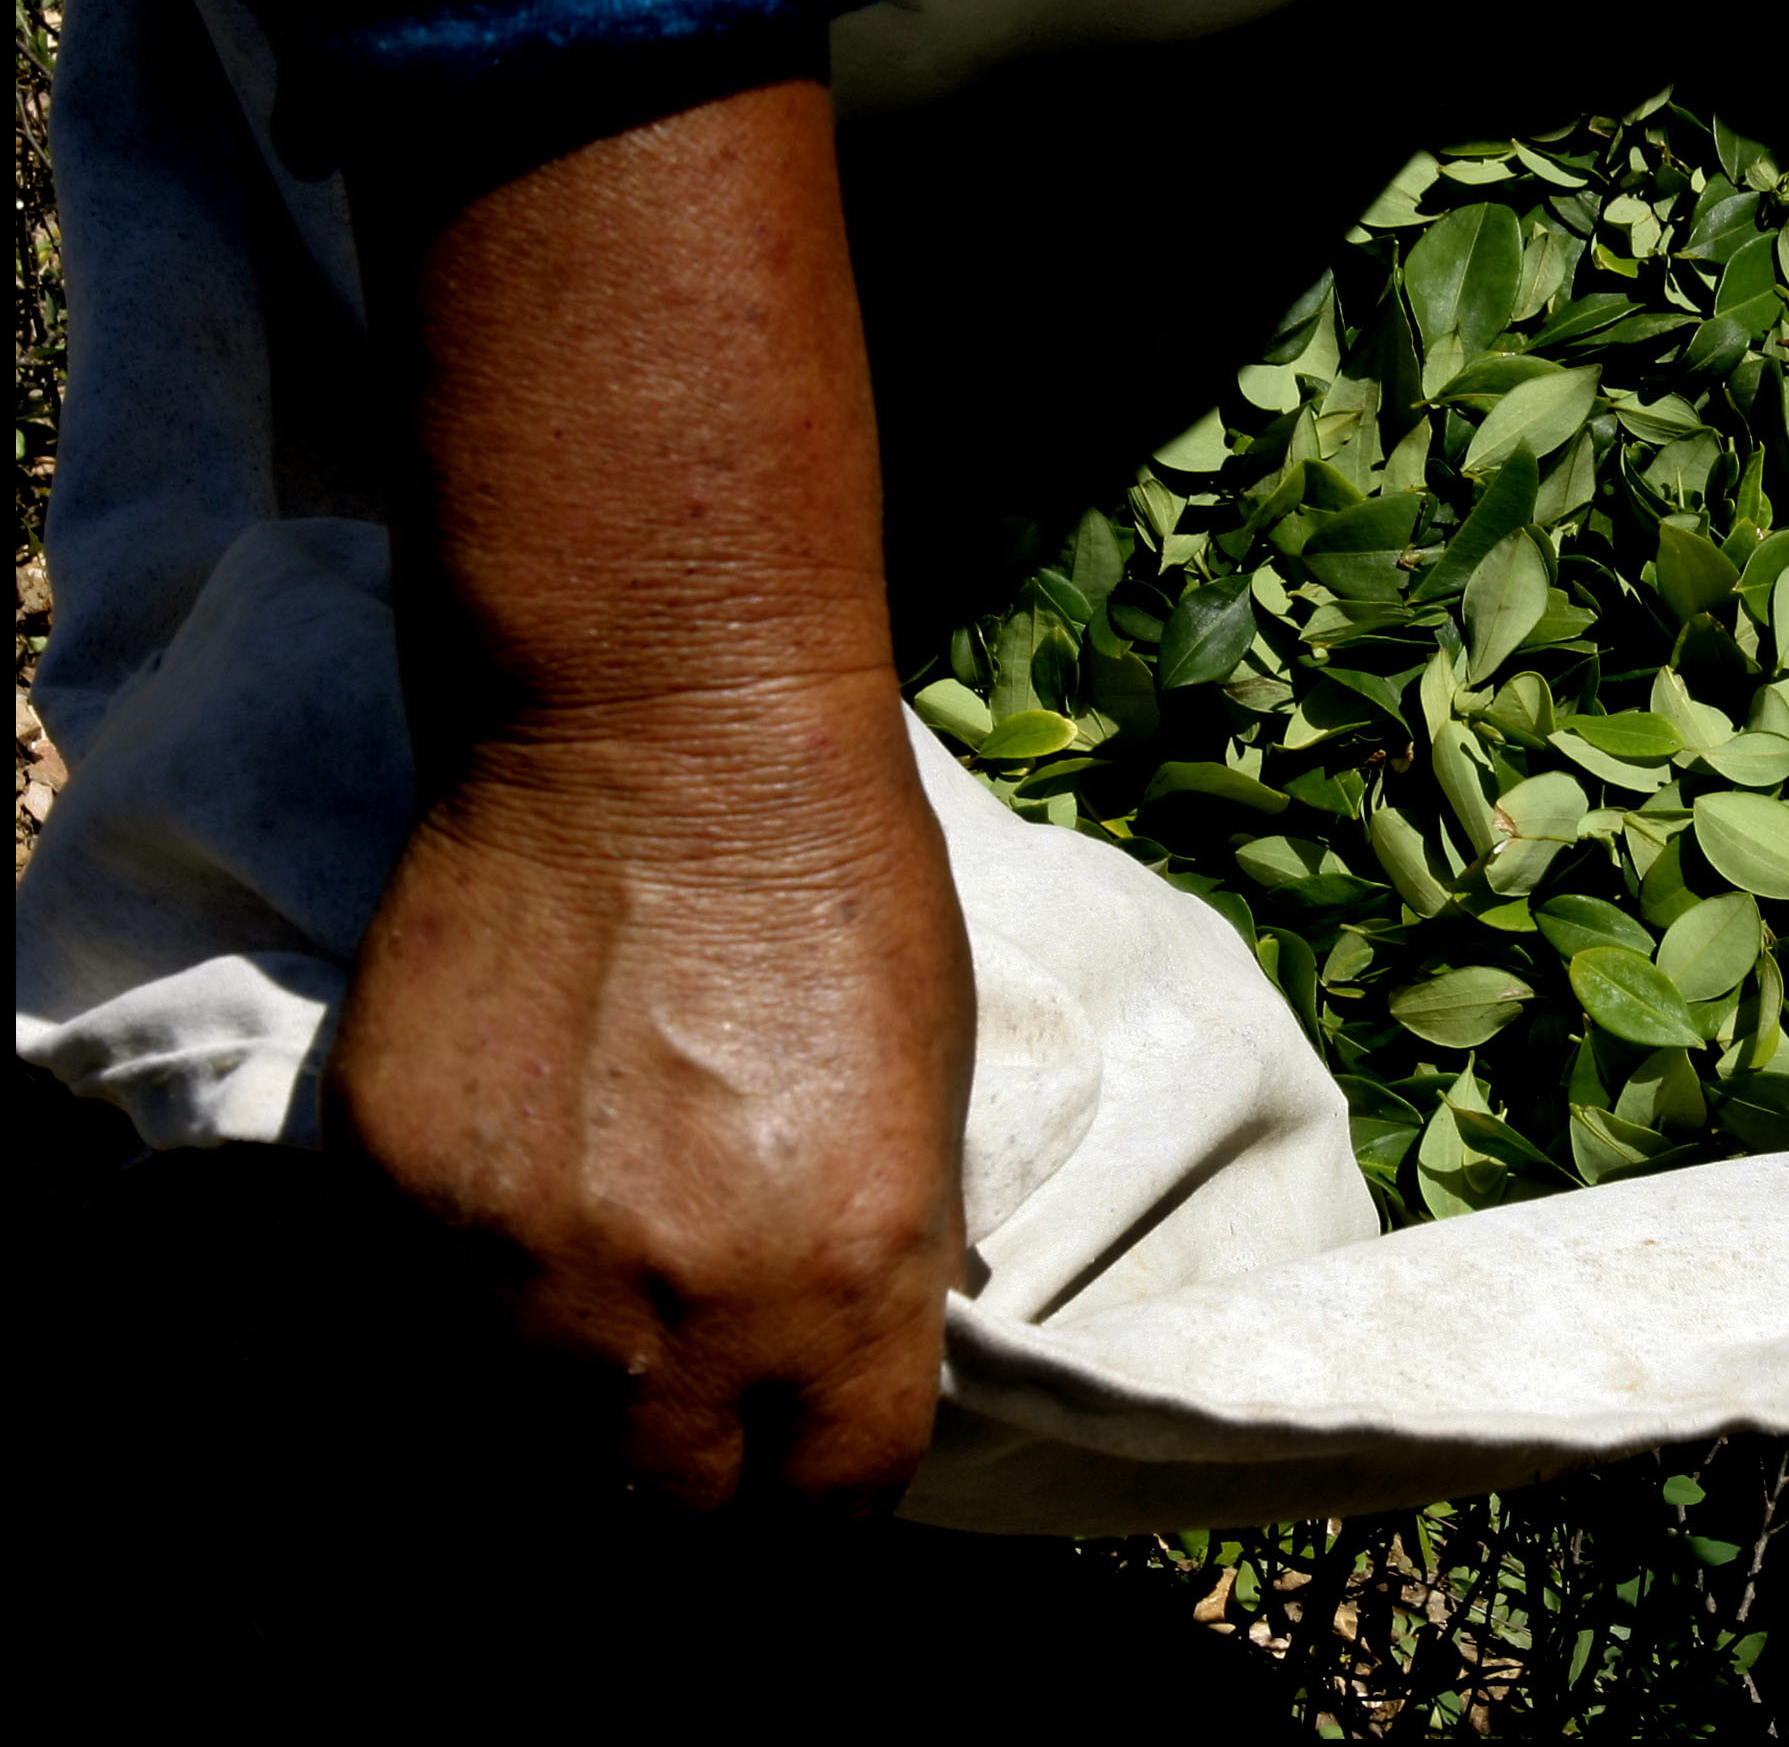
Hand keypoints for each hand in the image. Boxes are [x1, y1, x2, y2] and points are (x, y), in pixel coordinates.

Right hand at [327, 679, 973, 1511]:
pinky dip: (454, 1322)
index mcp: (851, 1283)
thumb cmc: (841, 895)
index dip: (816, 1511)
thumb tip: (824, 1373)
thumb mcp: (928, 1098)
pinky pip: (410, 1329)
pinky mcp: (394, 1193)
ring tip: (590, 1351)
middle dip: (683, 1494)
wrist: (665, 740)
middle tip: (682, 1441)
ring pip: (517, 1446)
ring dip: (556, 1422)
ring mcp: (519, 1263)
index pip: (830, 1506)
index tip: (798, 1487)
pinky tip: (498, 1258)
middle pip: (662, 1515)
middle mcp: (684, 1308)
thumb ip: (874, 1264)